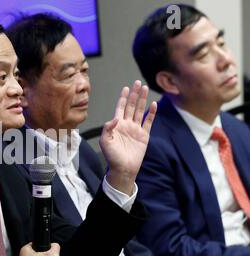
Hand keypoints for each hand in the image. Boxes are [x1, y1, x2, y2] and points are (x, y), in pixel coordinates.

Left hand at [99, 80, 156, 194]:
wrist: (123, 168)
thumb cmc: (112, 156)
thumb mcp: (105, 141)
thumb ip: (108, 128)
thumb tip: (114, 118)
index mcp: (116, 125)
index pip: (120, 108)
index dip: (123, 98)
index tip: (126, 88)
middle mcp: (126, 125)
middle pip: (131, 106)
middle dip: (134, 95)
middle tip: (138, 83)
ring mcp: (136, 129)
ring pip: (140, 111)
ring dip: (143, 100)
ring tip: (145, 89)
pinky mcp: (144, 135)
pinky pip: (148, 122)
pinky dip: (151, 113)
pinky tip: (153, 104)